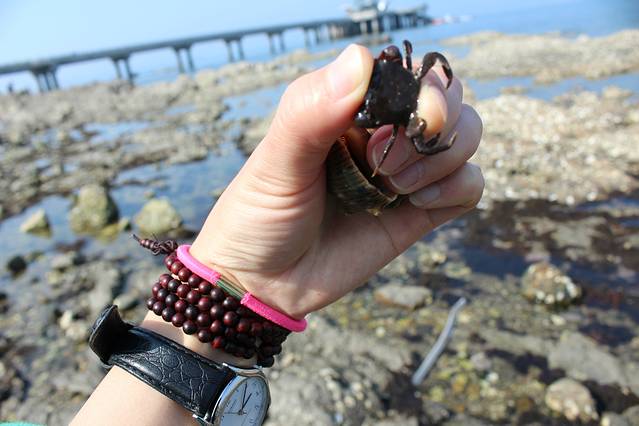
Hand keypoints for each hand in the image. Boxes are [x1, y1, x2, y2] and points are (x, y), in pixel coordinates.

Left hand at [190, 44, 483, 318]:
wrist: (264, 284)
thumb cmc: (258, 215)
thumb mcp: (275, 162)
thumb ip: (310, 111)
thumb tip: (360, 58)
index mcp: (348, 109)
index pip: (408, 72)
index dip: (419, 89)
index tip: (395, 122)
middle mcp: (383, 134)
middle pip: (449, 99)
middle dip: (436, 124)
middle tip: (387, 162)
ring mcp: (404, 172)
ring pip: (466, 137)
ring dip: (442, 159)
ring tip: (394, 187)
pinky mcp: (419, 211)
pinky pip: (468, 185)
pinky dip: (456, 188)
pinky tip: (416, 204)